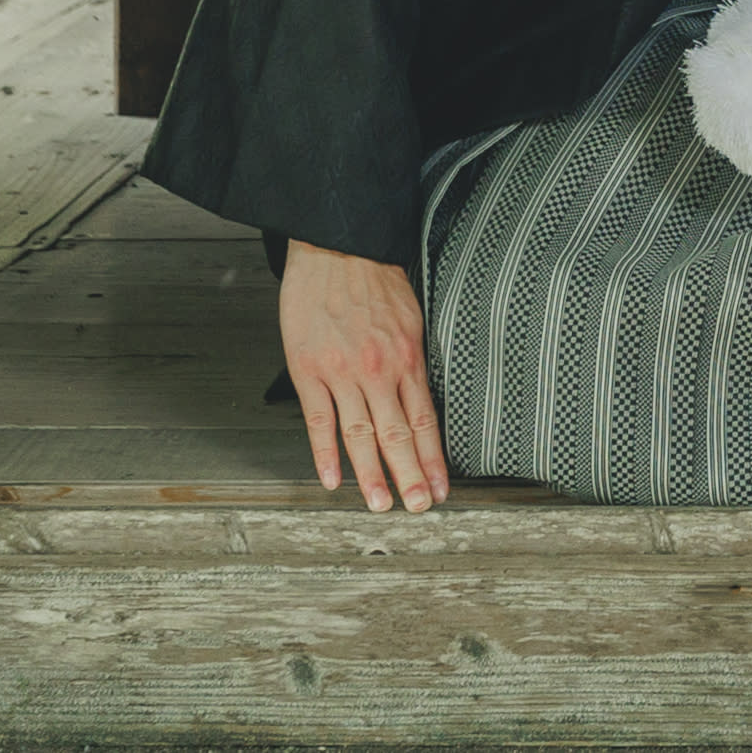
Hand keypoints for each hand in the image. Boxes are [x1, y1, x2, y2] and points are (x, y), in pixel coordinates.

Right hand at [277, 243, 449, 511]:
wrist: (336, 244)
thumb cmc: (374, 277)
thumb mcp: (410, 316)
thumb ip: (413, 359)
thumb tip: (422, 397)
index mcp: (407, 357)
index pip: (424, 420)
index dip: (433, 458)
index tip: (442, 488)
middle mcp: (379, 370)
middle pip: (397, 435)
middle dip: (410, 477)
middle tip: (419, 508)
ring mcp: (342, 372)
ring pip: (361, 435)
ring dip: (372, 475)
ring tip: (382, 505)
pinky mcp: (309, 369)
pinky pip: (320, 420)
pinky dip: (326, 453)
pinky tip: (333, 479)